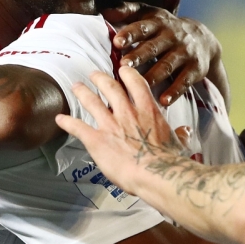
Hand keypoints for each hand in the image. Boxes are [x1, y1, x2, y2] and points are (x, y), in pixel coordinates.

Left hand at [55, 67, 185, 198]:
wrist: (157, 173)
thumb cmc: (169, 161)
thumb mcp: (179, 143)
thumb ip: (179, 134)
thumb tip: (185, 131)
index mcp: (148, 110)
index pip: (135, 83)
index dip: (127, 74)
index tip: (123, 69)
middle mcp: (127, 112)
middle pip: (110, 87)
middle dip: (100, 78)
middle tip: (94, 74)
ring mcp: (110, 124)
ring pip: (91, 101)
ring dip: (82, 92)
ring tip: (76, 86)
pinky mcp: (96, 139)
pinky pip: (77, 127)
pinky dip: (66, 122)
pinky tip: (59, 118)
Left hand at [102, 4, 220, 105]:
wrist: (203, 39)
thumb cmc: (165, 28)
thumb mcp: (150, 15)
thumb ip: (127, 11)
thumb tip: (105, 12)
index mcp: (158, 23)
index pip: (143, 27)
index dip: (130, 34)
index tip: (116, 42)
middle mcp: (172, 36)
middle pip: (154, 46)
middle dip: (139, 55)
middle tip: (123, 64)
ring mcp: (185, 52)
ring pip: (167, 64)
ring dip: (153, 75)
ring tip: (140, 84)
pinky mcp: (195, 68)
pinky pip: (184, 81)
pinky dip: (174, 91)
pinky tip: (163, 100)